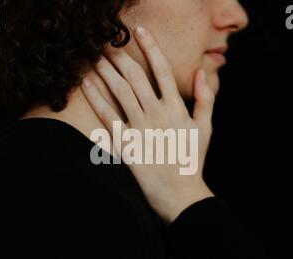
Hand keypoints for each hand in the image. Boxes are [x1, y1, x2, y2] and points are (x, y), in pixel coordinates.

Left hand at [81, 26, 215, 223]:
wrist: (180, 194)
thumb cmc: (193, 161)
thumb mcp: (205, 128)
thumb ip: (206, 98)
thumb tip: (200, 72)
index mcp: (176, 108)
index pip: (162, 70)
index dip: (151, 47)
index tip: (140, 30)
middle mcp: (157, 114)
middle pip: (136, 77)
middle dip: (121, 56)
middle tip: (108, 41)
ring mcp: (140, 129)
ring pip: (120, 92)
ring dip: (106, 71)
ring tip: (94, 55)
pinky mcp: (126, 144)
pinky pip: (108, 117)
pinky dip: (96, 99)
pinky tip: (86, 84)